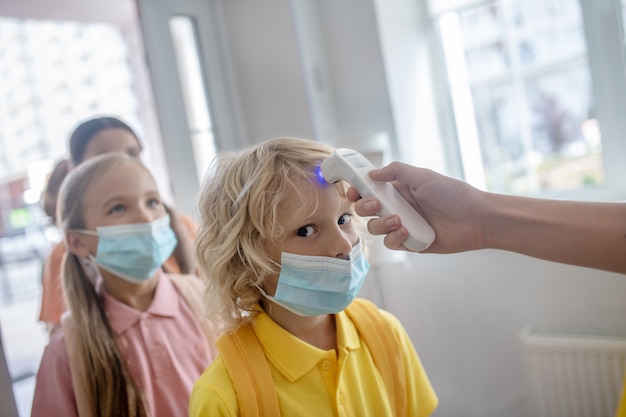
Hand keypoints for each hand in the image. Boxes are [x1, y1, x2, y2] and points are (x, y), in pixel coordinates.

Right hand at [348, 162, 487, 252]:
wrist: (476, 219)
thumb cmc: (453, 194)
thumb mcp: (423, 176)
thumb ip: (395, 171)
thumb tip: (371, 173)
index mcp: (398, 189)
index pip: (369, 189)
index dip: (357, 190)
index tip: (352, 190)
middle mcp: (397, 207)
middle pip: (366, 210)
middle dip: (364, 207)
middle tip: (375, 204)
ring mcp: (403, 226)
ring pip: (375, 228)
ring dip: (380, 224)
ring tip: (397, 220)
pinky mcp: (410, 243)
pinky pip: (391, 243)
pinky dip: (393, 237)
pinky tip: (405, 231)